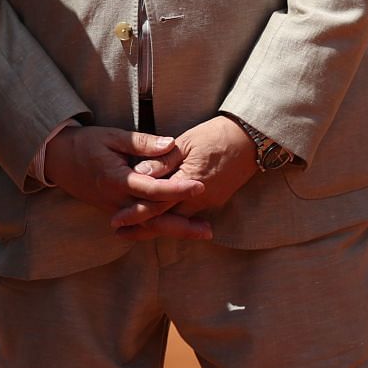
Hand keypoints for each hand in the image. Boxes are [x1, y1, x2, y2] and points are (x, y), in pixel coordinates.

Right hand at [45, 125, 211, 239]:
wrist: (57, 158)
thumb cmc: (85, 143)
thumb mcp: (112, 136)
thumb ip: (142, 143)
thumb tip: (171, 145)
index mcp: (116, 179)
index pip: (152, 189)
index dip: (177, 188)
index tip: (200, 185)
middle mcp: (116, 200)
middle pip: (153, 218)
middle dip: (182, 225)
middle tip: (208, 228)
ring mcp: (114, 209)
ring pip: (148, 226)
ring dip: (174, 230)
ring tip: (201, 231)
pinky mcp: (113, 211)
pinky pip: (139, 224)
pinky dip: (158, 228)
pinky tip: (177, 229)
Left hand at [112, 116, 260, 238]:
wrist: (250, 140)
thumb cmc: (215, 135)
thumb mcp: (185, 143)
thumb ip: (162, 160)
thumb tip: (139, 172)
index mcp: (191, 181)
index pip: (158, 203)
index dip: (136, 212)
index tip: (117, 220)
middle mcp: (201, 198)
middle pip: (167, 219)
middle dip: (143, 227)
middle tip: (119, 232)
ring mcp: (211, 201)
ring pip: (179, 220)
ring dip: (158, 225)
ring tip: (133, 229)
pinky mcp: (216, 200)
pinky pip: (190, 214)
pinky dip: (173, 218)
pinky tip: (160, 219)